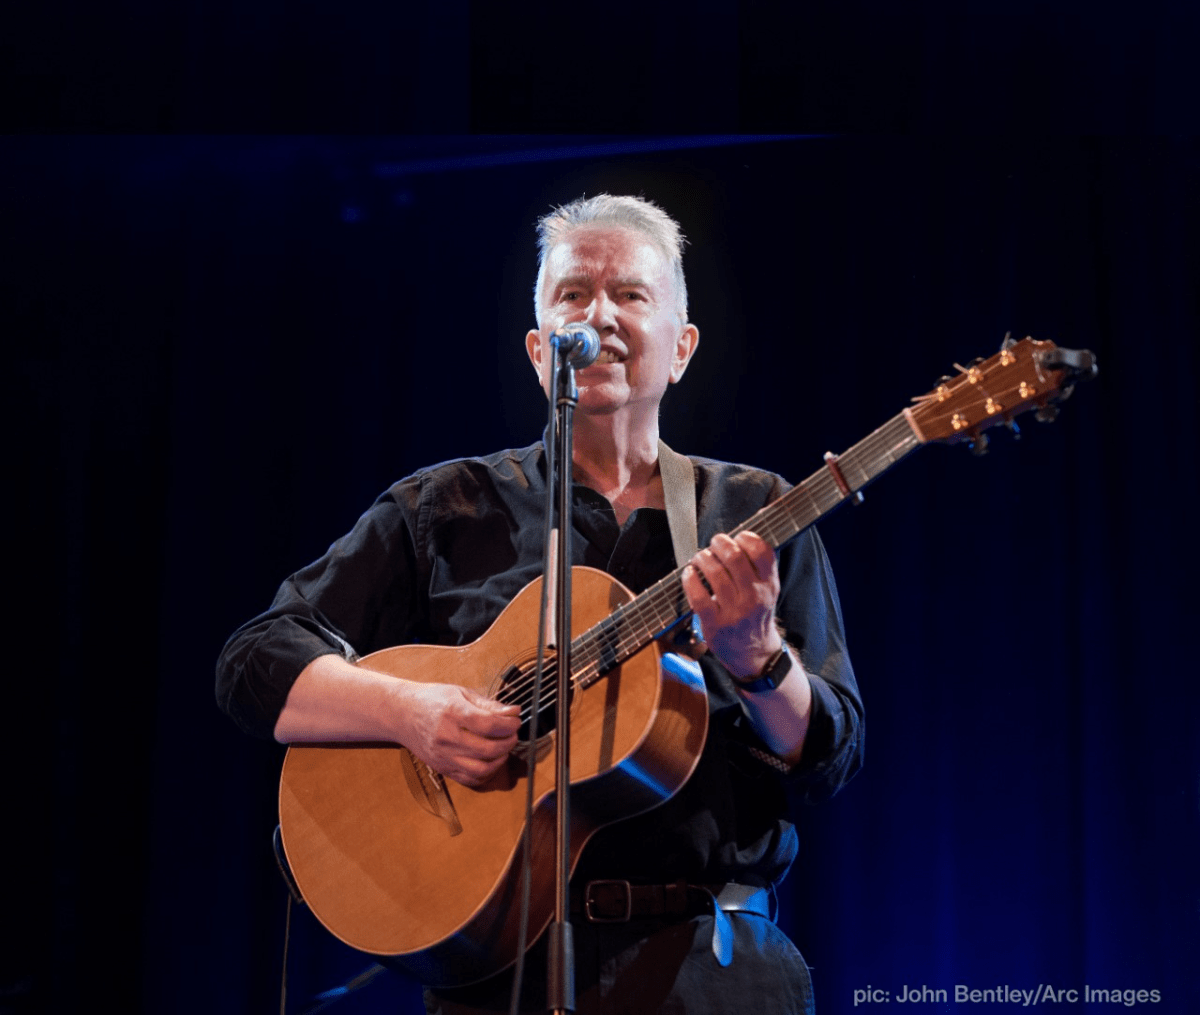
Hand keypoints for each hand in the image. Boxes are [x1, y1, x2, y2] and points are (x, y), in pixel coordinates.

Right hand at [392, 681, 520, 787]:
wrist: (402, 714)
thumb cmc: (431, 700)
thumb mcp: (461, 693)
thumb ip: (488, 704)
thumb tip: (513, 712)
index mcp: (452, 713)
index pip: (489, 724)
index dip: (508, 725)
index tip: (515, 721)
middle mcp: (447, 737)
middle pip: (488, 748)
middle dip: (508, 742)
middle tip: (512, 734)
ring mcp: (444, 756)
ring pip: (481, 768)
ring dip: (500, 760)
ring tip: (504, 748)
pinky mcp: (442, 768)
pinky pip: (470, 779)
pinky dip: (486, 773)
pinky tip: (490, 760)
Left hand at [681, 531, 782, 678]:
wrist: (753, 653)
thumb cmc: (755, 614)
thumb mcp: (767, 590)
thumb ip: (759, 566)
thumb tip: (740, 536)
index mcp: (769, 585)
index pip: (762, 551)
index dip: (746, 537)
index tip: (737, 538)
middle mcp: (754, 597)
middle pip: (734, 557)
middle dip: (719, 543)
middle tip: (714, 544)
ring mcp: (734, 611)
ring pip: (714, 572)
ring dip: (702, 558)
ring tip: (700, 558)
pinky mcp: (714, 623)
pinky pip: (698, 594)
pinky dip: (689, 578)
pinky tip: (689, 574)